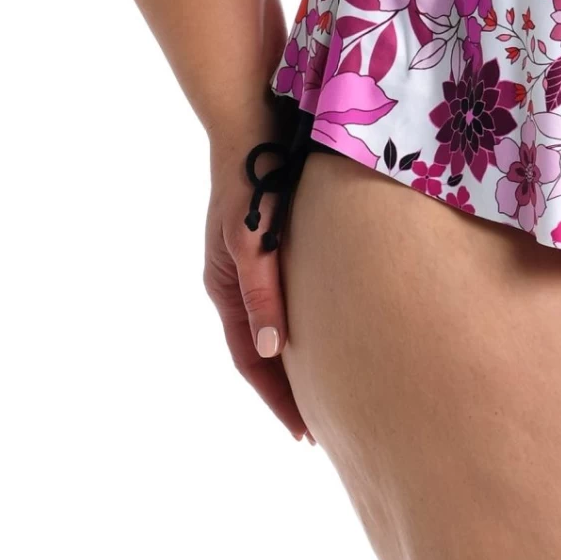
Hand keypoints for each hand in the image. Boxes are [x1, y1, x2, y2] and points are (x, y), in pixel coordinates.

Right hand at [203, 138, 310, 441]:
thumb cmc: (252, 184)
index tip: (305, 435)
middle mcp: (239, 281)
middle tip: (322, 427)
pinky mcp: (278, 244)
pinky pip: (291, 297)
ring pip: (277, 325)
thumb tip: (270, 351)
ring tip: (331, 388)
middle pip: (262, 351)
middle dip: (288, 390)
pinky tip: (334, 330)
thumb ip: (261, 293)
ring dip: (298, 360)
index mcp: (226, 287)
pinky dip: (307, 325)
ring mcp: (256, 263)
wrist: (257, 124)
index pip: (251, 360)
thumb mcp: (252, 242)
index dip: (277, 399)